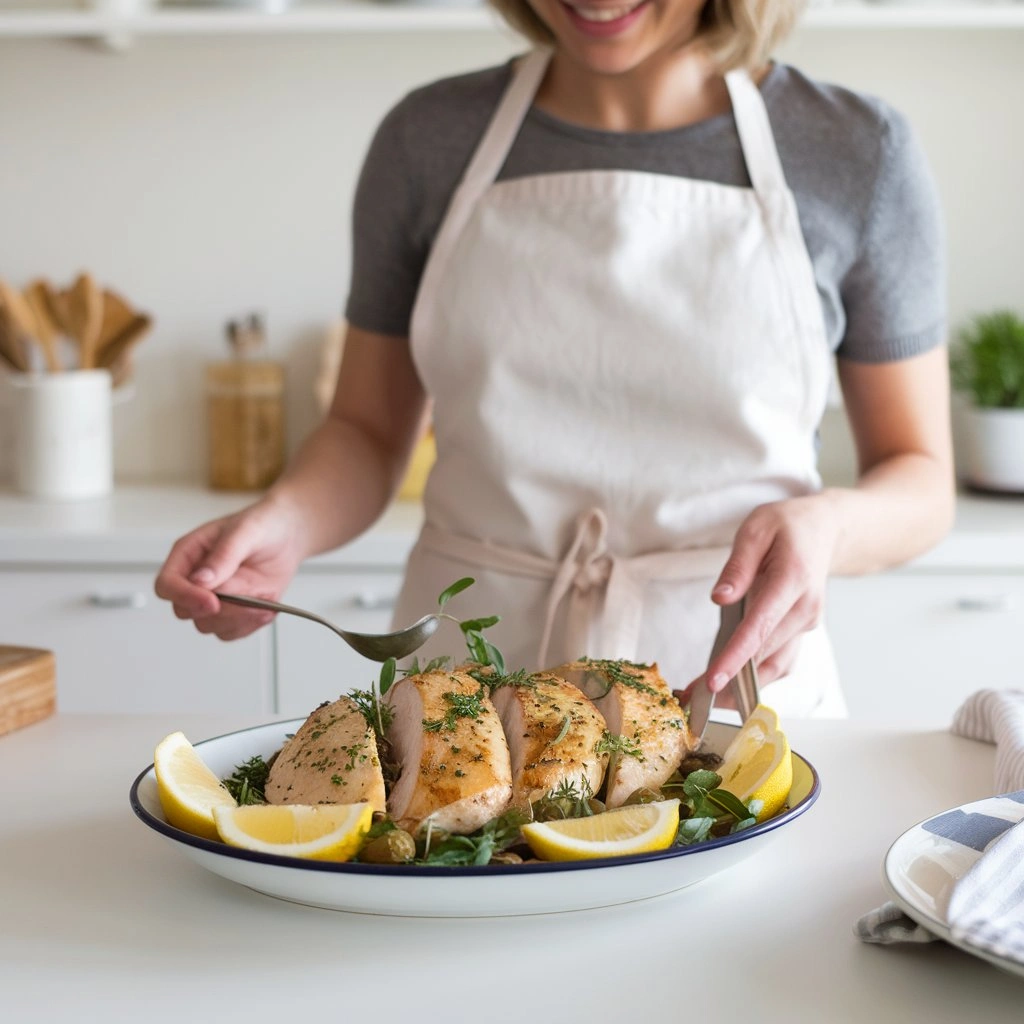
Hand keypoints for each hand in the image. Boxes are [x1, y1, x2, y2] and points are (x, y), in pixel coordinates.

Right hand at [154, 496, 306, 640]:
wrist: (288, 536)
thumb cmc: (264, 525)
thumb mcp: (247, 532)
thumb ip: (224, 555)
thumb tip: (201, 580)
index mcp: (189, 555)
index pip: (167, 585)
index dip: (184, 597)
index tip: (212, 602)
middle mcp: (196, 580)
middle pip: (185, 611)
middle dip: (216, 610)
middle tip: (246, 597)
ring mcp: (214, 598)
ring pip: (208, 625)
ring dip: (237, 617)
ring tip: (261, 596)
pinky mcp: (232, 612)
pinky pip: (231, 632)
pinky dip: (250, 623)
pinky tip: (265, 605)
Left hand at [675, 493, 840, 706]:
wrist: (823, 529)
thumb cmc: (786, 526)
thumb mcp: (756, 529)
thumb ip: (738, 567)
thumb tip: (720, 599)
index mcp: (793, 580)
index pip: (760, 627)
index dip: (735, 657)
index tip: (714, 680)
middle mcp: (805, 609)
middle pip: (766, 654)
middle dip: (732, 679)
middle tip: (694, 696)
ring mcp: (807, 623)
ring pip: (777, 666)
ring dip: (745, 688)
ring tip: (705, 698)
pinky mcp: (801, 630)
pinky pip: (780, 660)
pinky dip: (756, 676)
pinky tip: (729, 685)